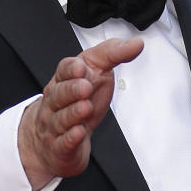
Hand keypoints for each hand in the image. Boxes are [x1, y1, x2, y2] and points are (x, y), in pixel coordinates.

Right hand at [18, 36, 142, 188]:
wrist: (53, 137)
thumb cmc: (78, 100)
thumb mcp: (96, 71)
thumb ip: (114, 54)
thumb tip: (137, 43)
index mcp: (65, 80)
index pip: (63, 70)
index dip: (71, 69)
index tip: (81, 67)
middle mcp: (57, 101)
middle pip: (60, 94)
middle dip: (72, 90)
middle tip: (86, 87)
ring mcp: (56, 124)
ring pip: (61, 118)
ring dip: (73, 113)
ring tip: (85, 108)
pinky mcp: (61, 147)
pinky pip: (63, 142)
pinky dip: (70, 138)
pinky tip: (78, 133)